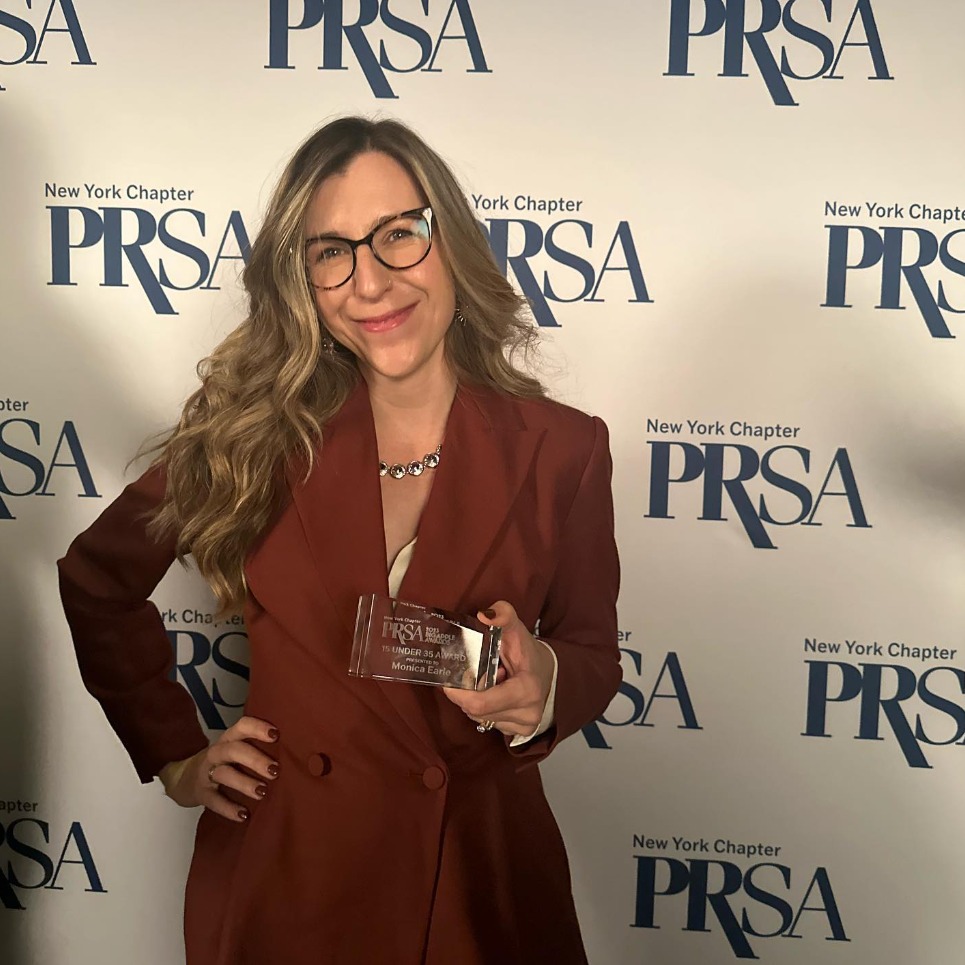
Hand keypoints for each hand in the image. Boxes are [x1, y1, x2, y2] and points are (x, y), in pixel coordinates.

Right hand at [162, 716, 278, 822]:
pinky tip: (243, 815)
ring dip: (244, 782)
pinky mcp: (200, 793)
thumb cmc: (222, 762)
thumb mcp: (234, 750)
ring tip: (262, 792)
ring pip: (224, 774)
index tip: (276, 735)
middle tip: (275, 771)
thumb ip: (255, 748)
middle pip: (234, 750)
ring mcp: (206, 773)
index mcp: (229, 739)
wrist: (182, 778)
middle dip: (255, 759)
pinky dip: (228, 808)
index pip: (241, 726)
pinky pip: (214, 800)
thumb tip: (293, 753)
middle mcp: (217, 752)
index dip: (257, 728)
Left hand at [443, 601, 554, 736]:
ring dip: (476, 700)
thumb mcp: (517, 629)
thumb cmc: (529, 653)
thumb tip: (484, 615)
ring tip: (491, 682)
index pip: (480, 703)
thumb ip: (503, 615)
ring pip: (479, 718)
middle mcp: (527, 713)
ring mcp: (524, 726)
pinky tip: (495, 695)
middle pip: (476, 711)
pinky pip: (488, 723)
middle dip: (468, 693)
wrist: (549, 673)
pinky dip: (485, 708)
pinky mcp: (520, 733)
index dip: (458, 693)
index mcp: (526, 690)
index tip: (450, 680)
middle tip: (478, 675)